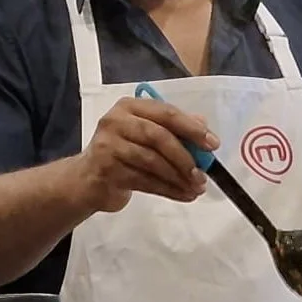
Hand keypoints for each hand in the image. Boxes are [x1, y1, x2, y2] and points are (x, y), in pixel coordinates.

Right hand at [75, 95, 217, 212]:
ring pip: (152, 161)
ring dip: (178, 178)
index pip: (166, 113)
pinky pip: (144, 180)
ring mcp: (109, 145)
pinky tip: (182, 195)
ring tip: (195, 189)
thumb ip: (172, 128)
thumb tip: (203, 125)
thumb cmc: (122, 154)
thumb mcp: (145, 136)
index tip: (213, 145)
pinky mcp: (107, 169)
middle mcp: (116, 121)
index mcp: (130, 107)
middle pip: (158, 136)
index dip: (192, 129)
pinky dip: (168, 189)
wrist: (88, 180)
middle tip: (202, 175)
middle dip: (185, 157)